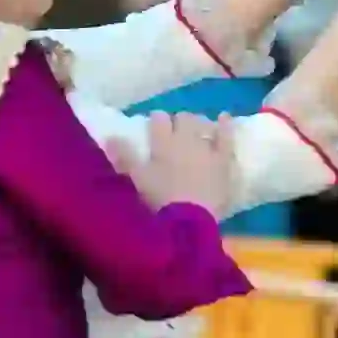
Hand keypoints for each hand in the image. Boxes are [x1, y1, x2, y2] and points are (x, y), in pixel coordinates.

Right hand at [105, 112, 234, 213]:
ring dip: (198, 124)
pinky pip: (227, 136)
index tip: (154, 126)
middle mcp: (185, 138)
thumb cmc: (159, 200)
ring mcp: (207, 147)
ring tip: (196, 131)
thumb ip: (124, 157)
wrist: (189, 220)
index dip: (157, 120)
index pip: (158, 119)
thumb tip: (111, 137)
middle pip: (182, 118)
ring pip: (202, 124)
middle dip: (178, 122)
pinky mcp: (223, 159)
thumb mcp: (136, 179)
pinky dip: (225, 125)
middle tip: (175, 133)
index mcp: (162, 142)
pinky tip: (224, 117)